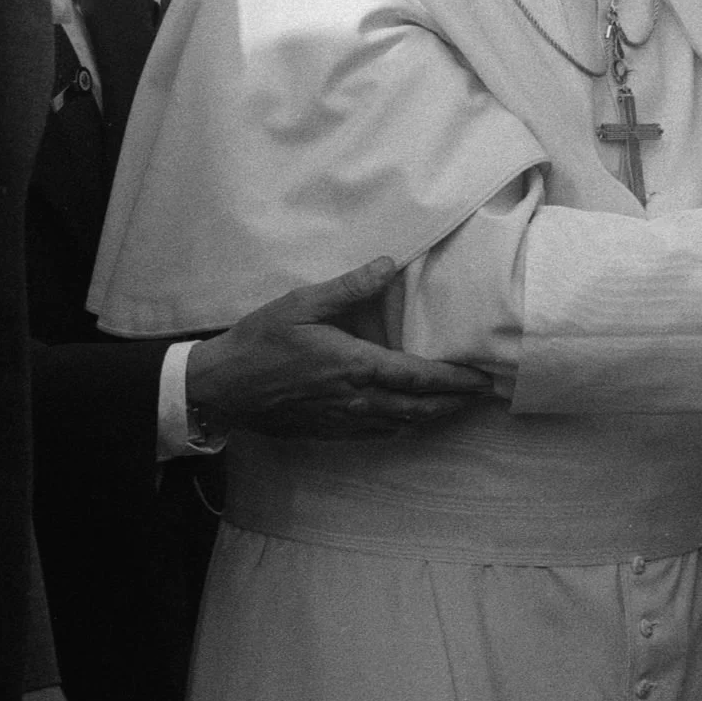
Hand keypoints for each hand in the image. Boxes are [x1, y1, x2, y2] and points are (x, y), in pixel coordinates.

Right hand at [184, 257, 491, 438]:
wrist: (220, 388)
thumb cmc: (260, 341)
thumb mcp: (301, 304)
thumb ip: (349, 287)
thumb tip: (389, 265)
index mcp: (355, 366)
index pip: (417, 378)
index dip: (454, 381)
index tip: (482, 379)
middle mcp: (355, 400)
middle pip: (417, 409)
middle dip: (453, 403)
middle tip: (481, 395)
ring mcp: (342, 421)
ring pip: (400, 425)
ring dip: (431, 417)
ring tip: (456, 406)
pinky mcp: (327, 432)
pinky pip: (376, 435)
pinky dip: (402, 427)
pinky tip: (409, 419)